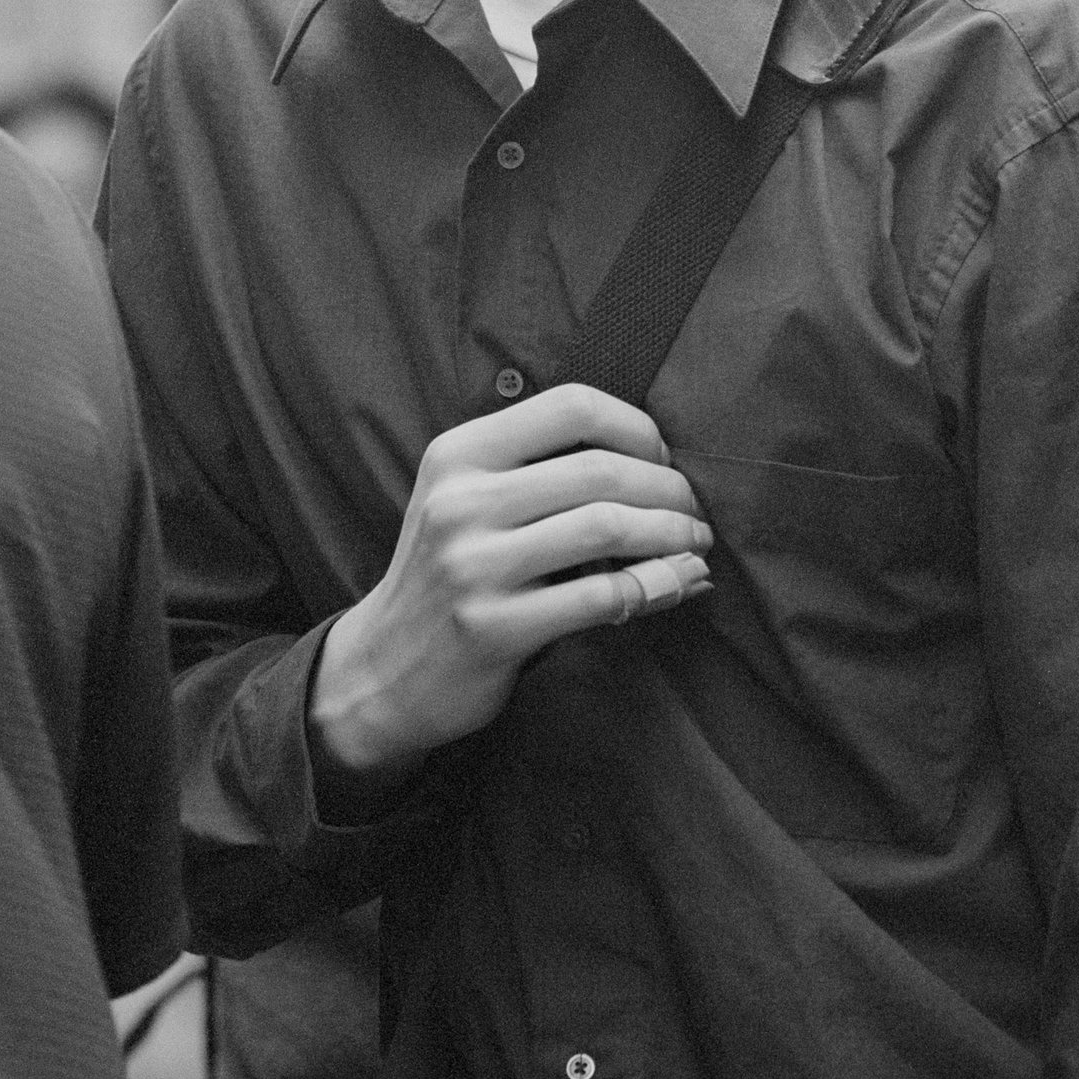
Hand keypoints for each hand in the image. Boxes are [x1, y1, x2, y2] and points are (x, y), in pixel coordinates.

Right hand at [310, 384, 711, 801]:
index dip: (636, 427)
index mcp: (459, 454)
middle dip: (668, 488)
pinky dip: (657, 584)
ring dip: (671, 533)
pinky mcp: (494, 628)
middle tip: (696, 509)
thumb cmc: (452, 573)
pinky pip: (603, 596)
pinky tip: (679, 582)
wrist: (382, 672)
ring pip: (607, 528)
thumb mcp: (470, 500)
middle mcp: (461, 502)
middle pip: (600, 469)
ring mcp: (473, 567)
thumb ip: (544, 468)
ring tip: (696, 542)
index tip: (662, 459)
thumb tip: (664, 460)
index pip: (571, 405)